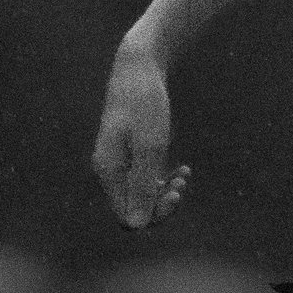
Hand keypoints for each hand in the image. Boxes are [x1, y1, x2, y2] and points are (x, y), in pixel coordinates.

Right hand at [92, 38, 191, 228]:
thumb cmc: (144, 102)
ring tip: (184, 176)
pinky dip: (164, 177)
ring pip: (141, 195)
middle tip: (182, 185)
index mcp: (107, 171)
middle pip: (134, 208)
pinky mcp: (130, 152)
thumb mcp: (150, 144)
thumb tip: (137, 226)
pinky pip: (145, 179)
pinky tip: (183, 169)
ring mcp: (119, 162)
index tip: (175, 194)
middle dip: (161, 203)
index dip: (153, 214)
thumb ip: (142, 185)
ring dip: (164, 191)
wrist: (139, 65)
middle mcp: (110, 170)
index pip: (127, 215)